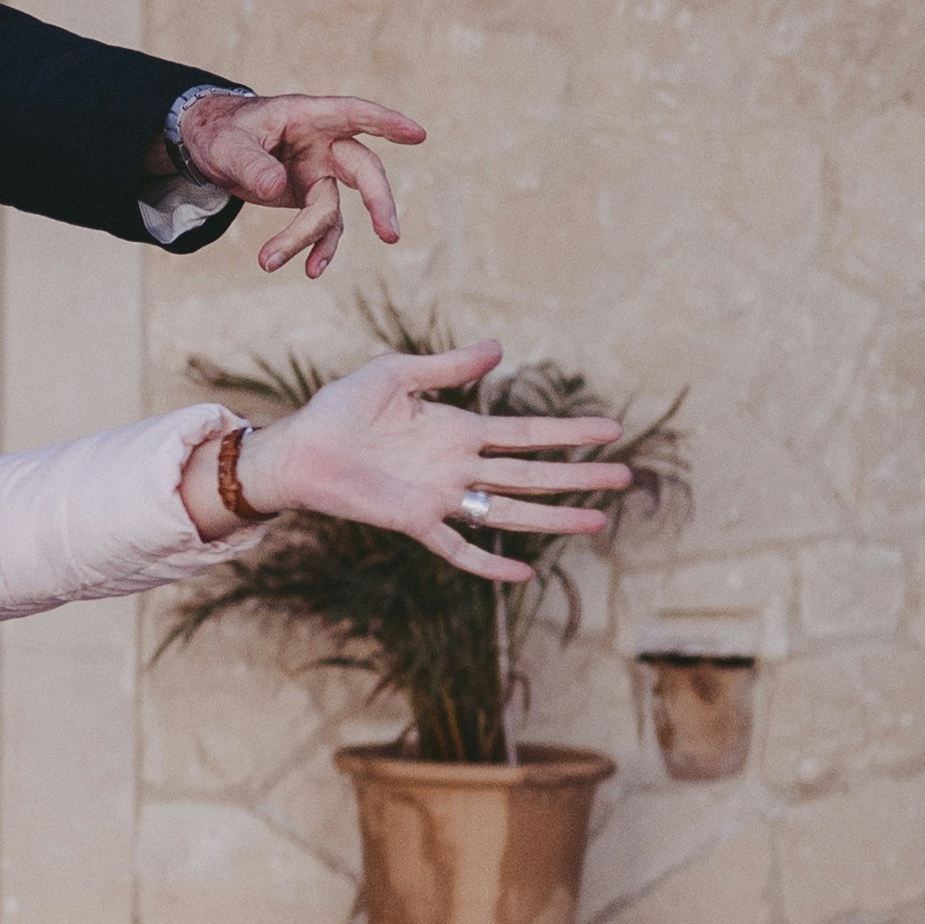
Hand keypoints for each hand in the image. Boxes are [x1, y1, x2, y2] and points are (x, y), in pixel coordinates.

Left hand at [170, 90, 426, 279]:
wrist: (209, 148)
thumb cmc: (221, 133)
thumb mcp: (226, 145)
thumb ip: (250, 164)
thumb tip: (277, 188)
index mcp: (308, 117)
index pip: (354, 115)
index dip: (386, 123)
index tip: (418, 134)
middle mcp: (322, 144)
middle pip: (362, 168)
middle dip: (377, 200)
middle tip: (389, 233)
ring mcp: (319, 172)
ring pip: (332, 208)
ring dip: (307, 238)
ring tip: (266, 261)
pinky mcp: (310, 196)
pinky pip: (325, 225)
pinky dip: (317, 248)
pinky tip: (309, 269)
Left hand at [232, 347, 632, 589]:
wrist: (299, 449)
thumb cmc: (341, 407)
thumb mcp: (396, 374)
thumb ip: (448, 366)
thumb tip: (501, 348)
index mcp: (459, 430)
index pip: (527, 433)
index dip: (570, 432)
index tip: (612, 430)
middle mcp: (459, 467)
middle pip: (532, 474)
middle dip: (579, 476)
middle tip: (625, 478)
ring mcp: (441, 498)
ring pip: (510, 512)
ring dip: (553, 518)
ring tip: (598, 524)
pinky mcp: (414, 522)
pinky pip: (458, 548)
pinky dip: (488, 564)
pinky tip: (523, 574)